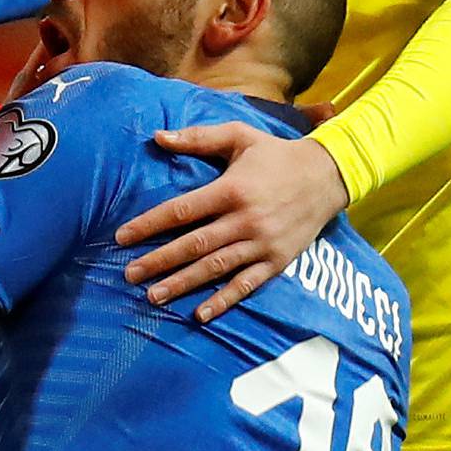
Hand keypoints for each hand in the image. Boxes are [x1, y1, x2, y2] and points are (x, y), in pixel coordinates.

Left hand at [116, 128, 350, 320]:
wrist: (328, 176)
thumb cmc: (276, 155)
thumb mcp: (239, 136)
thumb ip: (198, 137)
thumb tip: (157, 136)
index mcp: (231, 189)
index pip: (182, 211)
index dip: (149, 225)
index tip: (122, 237)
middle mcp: (245, 219)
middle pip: (194, 245)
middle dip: (159, 261)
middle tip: (129, 275)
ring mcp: (261, 244)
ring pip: (215, 268)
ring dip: (183, 284)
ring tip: (154, 296)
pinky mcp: (277, 261)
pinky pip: (246, 285)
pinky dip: (224, 301)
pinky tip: (200, 314)